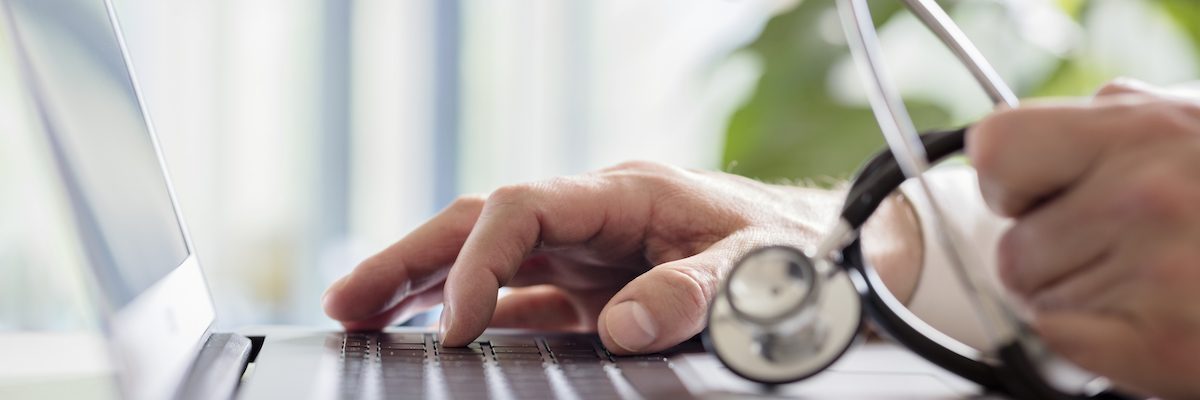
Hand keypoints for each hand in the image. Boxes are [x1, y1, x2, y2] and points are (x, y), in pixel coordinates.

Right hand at [322, 161, 920, 353]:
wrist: (831, 256)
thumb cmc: (798, 251)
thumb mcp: (758, 272)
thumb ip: (694, 294)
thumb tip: (623, 327)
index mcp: (626, 194)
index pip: (522, 208)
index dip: (480, 260)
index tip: (459, 325)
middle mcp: (595, 218)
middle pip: (481, 223)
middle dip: (411, 258)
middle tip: (346, 301)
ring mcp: (591, 253)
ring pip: (490, 258)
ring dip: (425, 284)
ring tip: (360, 313)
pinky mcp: (597, 288)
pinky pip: (523, 299)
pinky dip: (477, 313)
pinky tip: (437, 336)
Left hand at [969, 79, 1199, 397]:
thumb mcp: (1187, 125)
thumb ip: (1106, 132)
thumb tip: (1011, 154)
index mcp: (1141, 129)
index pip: (997, 150)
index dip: (1010, 182)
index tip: (1032, 195)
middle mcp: (1144, 196)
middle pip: (1012, 246)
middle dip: (1050, 255)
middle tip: (1113, 251)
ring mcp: (1157, 273)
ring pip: (1034, 300)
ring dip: (1075, 299)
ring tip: (1148, 282)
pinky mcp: (1164, 345)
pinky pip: (1061, 342)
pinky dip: (1092, 341)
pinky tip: (1150, 318)